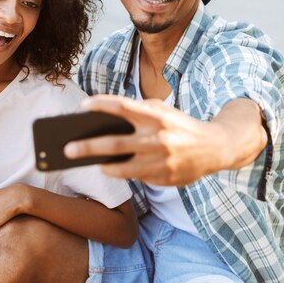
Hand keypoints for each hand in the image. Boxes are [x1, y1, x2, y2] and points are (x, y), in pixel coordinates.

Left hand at [64, 95, 227, 185]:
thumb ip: (139, 113)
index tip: (82, 106)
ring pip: (123, 168)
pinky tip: (114, 169)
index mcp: (156, 116)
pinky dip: (125, 173)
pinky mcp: (165, 178)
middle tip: (67, 148)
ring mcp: (161, 161)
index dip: (100, 105)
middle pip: (115, 144)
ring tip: (93, 162)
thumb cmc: (181, 126)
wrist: (215, 147)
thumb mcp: (164, 112)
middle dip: (87, 147)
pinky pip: (138, 177)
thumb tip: (105, 123)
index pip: (122, 107)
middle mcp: (158, 138)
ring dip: (104, 166)